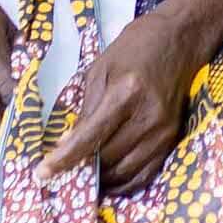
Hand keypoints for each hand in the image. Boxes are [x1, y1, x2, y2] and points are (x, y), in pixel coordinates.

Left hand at [39, 14, 210, 192]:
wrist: (179, 39)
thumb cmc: (134, 48)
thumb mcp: (100, 70)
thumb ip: (86, 109)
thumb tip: (67, 144)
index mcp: (125, 92)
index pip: (90, 136)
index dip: (65, 159)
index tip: (43, 173)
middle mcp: (147, 116)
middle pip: (107, 158)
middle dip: (82, 169)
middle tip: (63, 172)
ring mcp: (163, 131)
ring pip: (125, 172)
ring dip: (102, 180)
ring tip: (84, 176)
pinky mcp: (172, 138)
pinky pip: (146, 174)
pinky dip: (124, 182)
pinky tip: (109, 178)